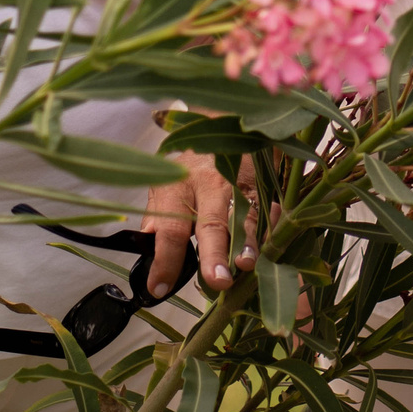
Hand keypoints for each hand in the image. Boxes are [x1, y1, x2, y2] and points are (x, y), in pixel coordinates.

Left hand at [139, 150, 255, 297]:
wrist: (225, 124)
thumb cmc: (191, 164)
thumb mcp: (166, 183)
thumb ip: (157, 216)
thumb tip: (145, 249)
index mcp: (178, 187)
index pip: (170, 227)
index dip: (165, 260)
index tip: (158, 286)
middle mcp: (209, 186)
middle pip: (210, 223)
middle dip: (213, 254)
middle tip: (217, 280)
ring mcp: (238, 185)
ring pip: (244, 217)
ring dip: (246, 244)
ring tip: (246, 265)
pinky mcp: (261, 186)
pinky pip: (267, 210)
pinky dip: (268, 231)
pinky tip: (266, 249)